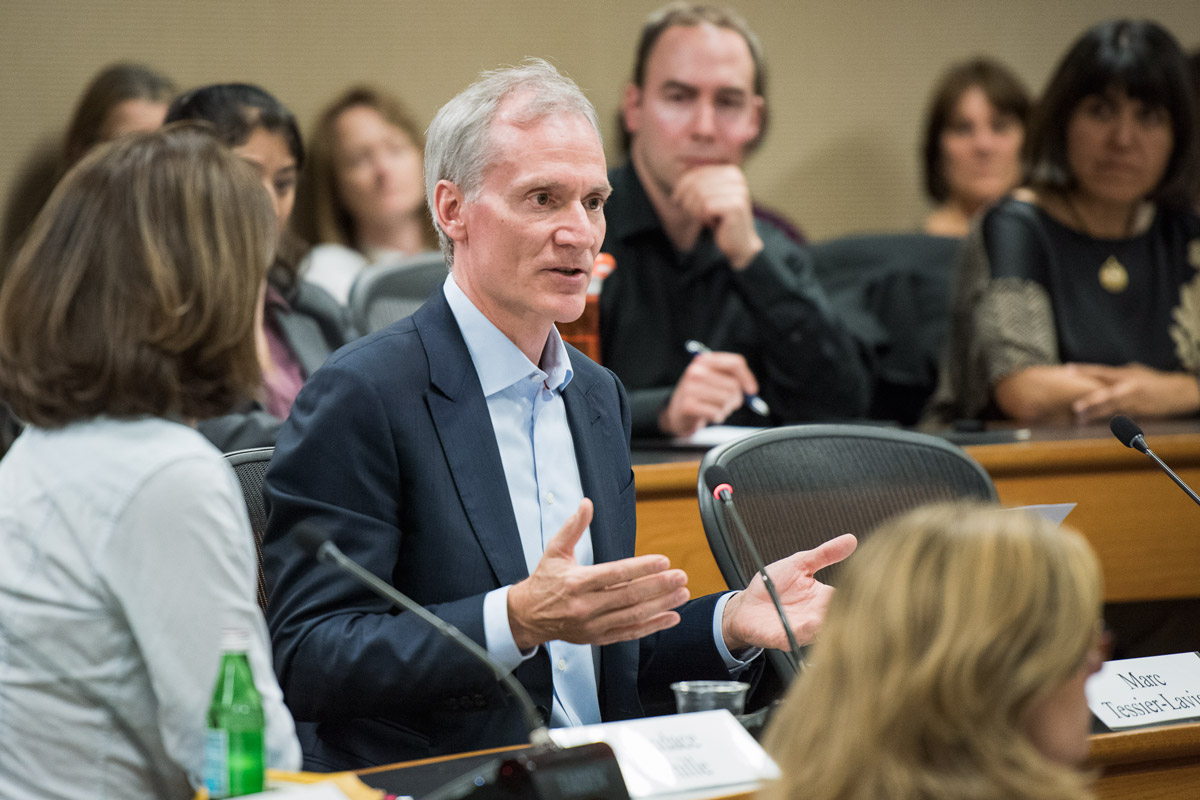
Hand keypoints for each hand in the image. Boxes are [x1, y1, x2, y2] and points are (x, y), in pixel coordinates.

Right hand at [507, 499, 689, 650]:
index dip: (641, 568)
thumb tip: (586, 503)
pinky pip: (629, 634)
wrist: (528, 616)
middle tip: (680, 576)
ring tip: (681, 594)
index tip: (663, 561)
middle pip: (628, 596)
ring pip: (633, 616)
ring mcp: (592, 625)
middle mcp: (585, 606)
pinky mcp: (597, 638)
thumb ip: (573, 527)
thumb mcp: (555, 550)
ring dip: (661, 605)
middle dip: (658, 586)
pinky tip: (671, 617)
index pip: (614, 574)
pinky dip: (652, 627)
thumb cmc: (545, 581)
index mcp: (576, 582)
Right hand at [659, 351, 758, 436]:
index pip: (734, 363)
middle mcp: (696, 371)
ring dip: (726, 409)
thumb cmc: (700, 395)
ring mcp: (690, 388)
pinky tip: (709, 415)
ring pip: (727, 400)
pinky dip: (718, 417)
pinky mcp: (688, 405)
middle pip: (733, 385)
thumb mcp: (713, 380)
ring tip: (716, 408)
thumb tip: (751, 390)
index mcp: (704, 360)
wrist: (676, 412)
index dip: (747, 377)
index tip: (752, 391)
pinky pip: (717, 413)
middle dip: (736, 399)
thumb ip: (733, 379)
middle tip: (728, 403)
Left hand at [672, 165, 762, 268]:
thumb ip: (698, 182)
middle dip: (688, 200)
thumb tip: (680, 169)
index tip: (675, 200)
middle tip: (689, 213)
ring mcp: (738, 191)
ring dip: (695, 210)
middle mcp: (737, 179)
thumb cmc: (720, 219)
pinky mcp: (736, 206)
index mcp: (731, 171)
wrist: (739, 242)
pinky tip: (711, 223)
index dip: (682, 186)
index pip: (698, 172)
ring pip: (701, 195)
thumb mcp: (708, 197)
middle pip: (698, 184)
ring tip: (701, 218)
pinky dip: (704, 217)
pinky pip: (707, 207)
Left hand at [720, 534, 856, 650]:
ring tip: (832, 612)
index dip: (860, 593)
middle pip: (841, 617)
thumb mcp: (799, 563)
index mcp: (824, 598)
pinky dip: (806, 630)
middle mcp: (818, 616)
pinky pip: (800, 637)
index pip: (848, 597)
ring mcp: (803, 630)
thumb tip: (851, 539)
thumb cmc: (772, 584)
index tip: (872, 587)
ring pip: (824, 630)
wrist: (745, 605)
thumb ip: (824, 554)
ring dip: (829, 622)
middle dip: (851, 613)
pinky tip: (811, 621)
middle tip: (861, 605)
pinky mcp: (785, 638)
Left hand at [1069, 363, 1199, 423]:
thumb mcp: (1133, 372)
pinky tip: (1098, 427)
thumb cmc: (1152, 381)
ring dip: (1096, 416)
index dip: (1085, 370)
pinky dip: (1110, 423)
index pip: (1101, 371)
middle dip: (1092, 402)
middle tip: (1076, 408)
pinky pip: (1122, 419)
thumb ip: (1114, 375)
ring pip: (1113, 410)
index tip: (1068, 369)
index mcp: (1125, 374)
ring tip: (1081, 421)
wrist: (1178, 392)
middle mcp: (1130, 387)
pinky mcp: (1140, 414)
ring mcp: (1136, 402)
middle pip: (1107, 395)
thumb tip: (1094, 375)